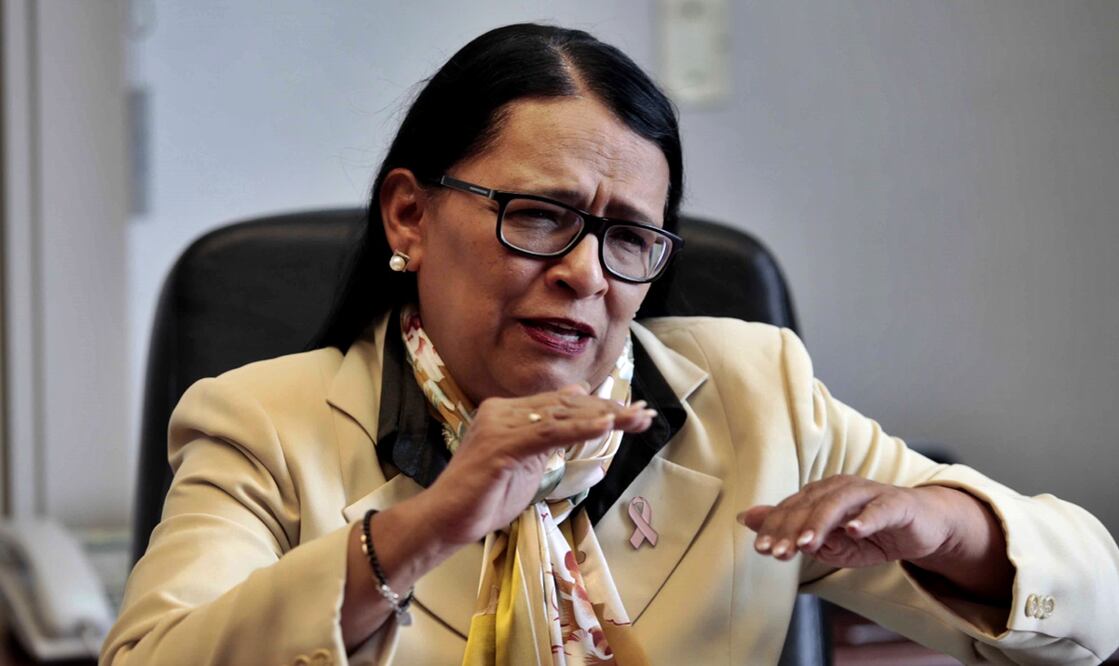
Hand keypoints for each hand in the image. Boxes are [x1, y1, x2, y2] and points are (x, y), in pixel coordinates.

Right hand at [415, 385, 655, 545]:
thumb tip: (575, 412)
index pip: (562, 403)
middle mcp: (503, 411)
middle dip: (610, 411)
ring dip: (604, 418)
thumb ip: (548, 437)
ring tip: (635, 420)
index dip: (600, 406)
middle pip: (566, 405)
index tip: (634, 414)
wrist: (444, 521)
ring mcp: (500, 426)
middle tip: (645, 415)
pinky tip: (605, 427)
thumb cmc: (483, 498)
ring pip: (561, 416)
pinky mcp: (500, 446)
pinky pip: (546, 433)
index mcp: (508, 412)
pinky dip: (578, 429)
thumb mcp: (526, 463)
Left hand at [737, 474, 957, 567]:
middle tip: (777, 552)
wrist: (922, 527)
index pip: (792, 509)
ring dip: (821, 523)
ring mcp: (869, 493)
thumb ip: (793, 531)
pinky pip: (879, 510)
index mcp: (821, 494)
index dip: (775, 528)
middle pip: (810, 505)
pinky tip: (854, 530)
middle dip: (792, 529)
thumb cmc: (872, 533)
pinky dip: (866, 519)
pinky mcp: (896, 503)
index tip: (761, 549)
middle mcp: (840, 487)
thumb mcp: (831, 541)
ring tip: (807, 543)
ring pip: (839, 504)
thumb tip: (748, 519)